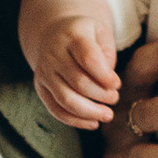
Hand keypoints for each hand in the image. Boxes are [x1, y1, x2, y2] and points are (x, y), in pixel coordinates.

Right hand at [21, 0, 123, 130]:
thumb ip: (107, 55)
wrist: (54, 35)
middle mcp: (53, 54)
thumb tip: (108, 84)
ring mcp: (44, 72)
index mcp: (72, 36)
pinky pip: (56, 110)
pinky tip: (93, 123)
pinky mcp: (40, 88)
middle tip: (114, 98)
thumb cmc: (85, 37)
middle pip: (79, 82)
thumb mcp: (100, 34)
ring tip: (107, 114)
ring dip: (90, 112)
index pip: (88, 58)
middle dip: (101, 95)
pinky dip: (76, 121)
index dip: (105, 76)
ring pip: (66, 99)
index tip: (117, 84)